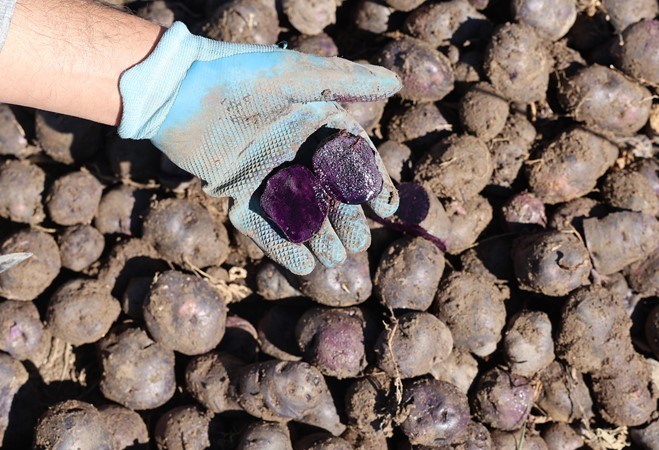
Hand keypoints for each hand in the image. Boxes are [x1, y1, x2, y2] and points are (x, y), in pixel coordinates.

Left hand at [118, 23, 400, 274]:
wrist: (176, 90)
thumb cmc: (239, 76)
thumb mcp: (296, 76)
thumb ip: (345, 81)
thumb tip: (395, 83)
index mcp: (313, 122)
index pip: (352, 158)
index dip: (371, 183)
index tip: (384, 207)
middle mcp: (294, 149)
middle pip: (329, 192)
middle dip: (346, 219)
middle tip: (358, 244)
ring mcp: (265, 173)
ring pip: (299, 212)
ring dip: (318, 237)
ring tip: (335, 260)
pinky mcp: (236, 190)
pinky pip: (262, 224)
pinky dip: (281, 245)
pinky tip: (302, 266)